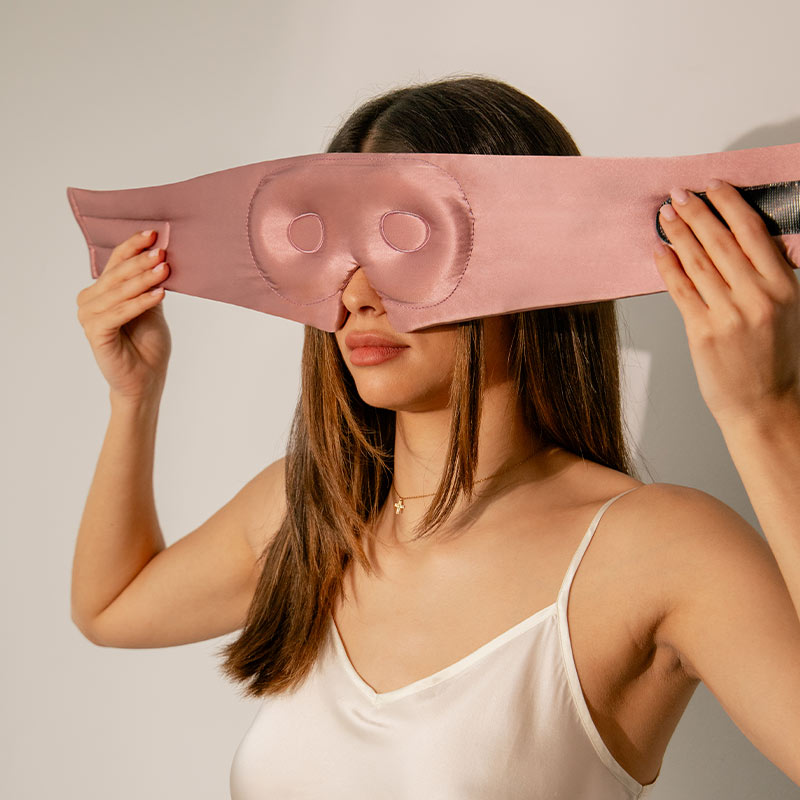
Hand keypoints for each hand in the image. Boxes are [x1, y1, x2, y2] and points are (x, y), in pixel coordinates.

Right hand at [76, 230, 171, 400]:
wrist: (146, 379)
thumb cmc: (148, 344)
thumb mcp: (152, 306)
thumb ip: (150, 283)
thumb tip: (161, 254)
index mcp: (101, 291)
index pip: (116, 261)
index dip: (133, 246)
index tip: (154, 233)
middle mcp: (90, 300)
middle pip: (116, 274)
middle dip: (141, 261)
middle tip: (162, 252)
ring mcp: (89, 317)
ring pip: (118, 292)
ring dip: (143, 280)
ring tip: (165, 270)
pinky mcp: (95, 333)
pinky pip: (119, 312)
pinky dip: (140, 302)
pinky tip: (160, 294)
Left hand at [653, 179, 799, 426]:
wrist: (764, 404)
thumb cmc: (774, 357)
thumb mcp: (786, 309)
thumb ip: (765, 275)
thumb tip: (735, 237)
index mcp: (785, 286)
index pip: (753, 232)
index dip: (730, 205)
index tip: (714, 187)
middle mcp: (758, 297)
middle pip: (721, 242)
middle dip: (697, 213)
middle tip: (678, 194)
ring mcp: (729, 315)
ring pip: (698, 263)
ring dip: (679, 234)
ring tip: (664, 216)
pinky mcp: (703, 332)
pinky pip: (681, 291)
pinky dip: (669, 267)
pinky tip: (659, 251)